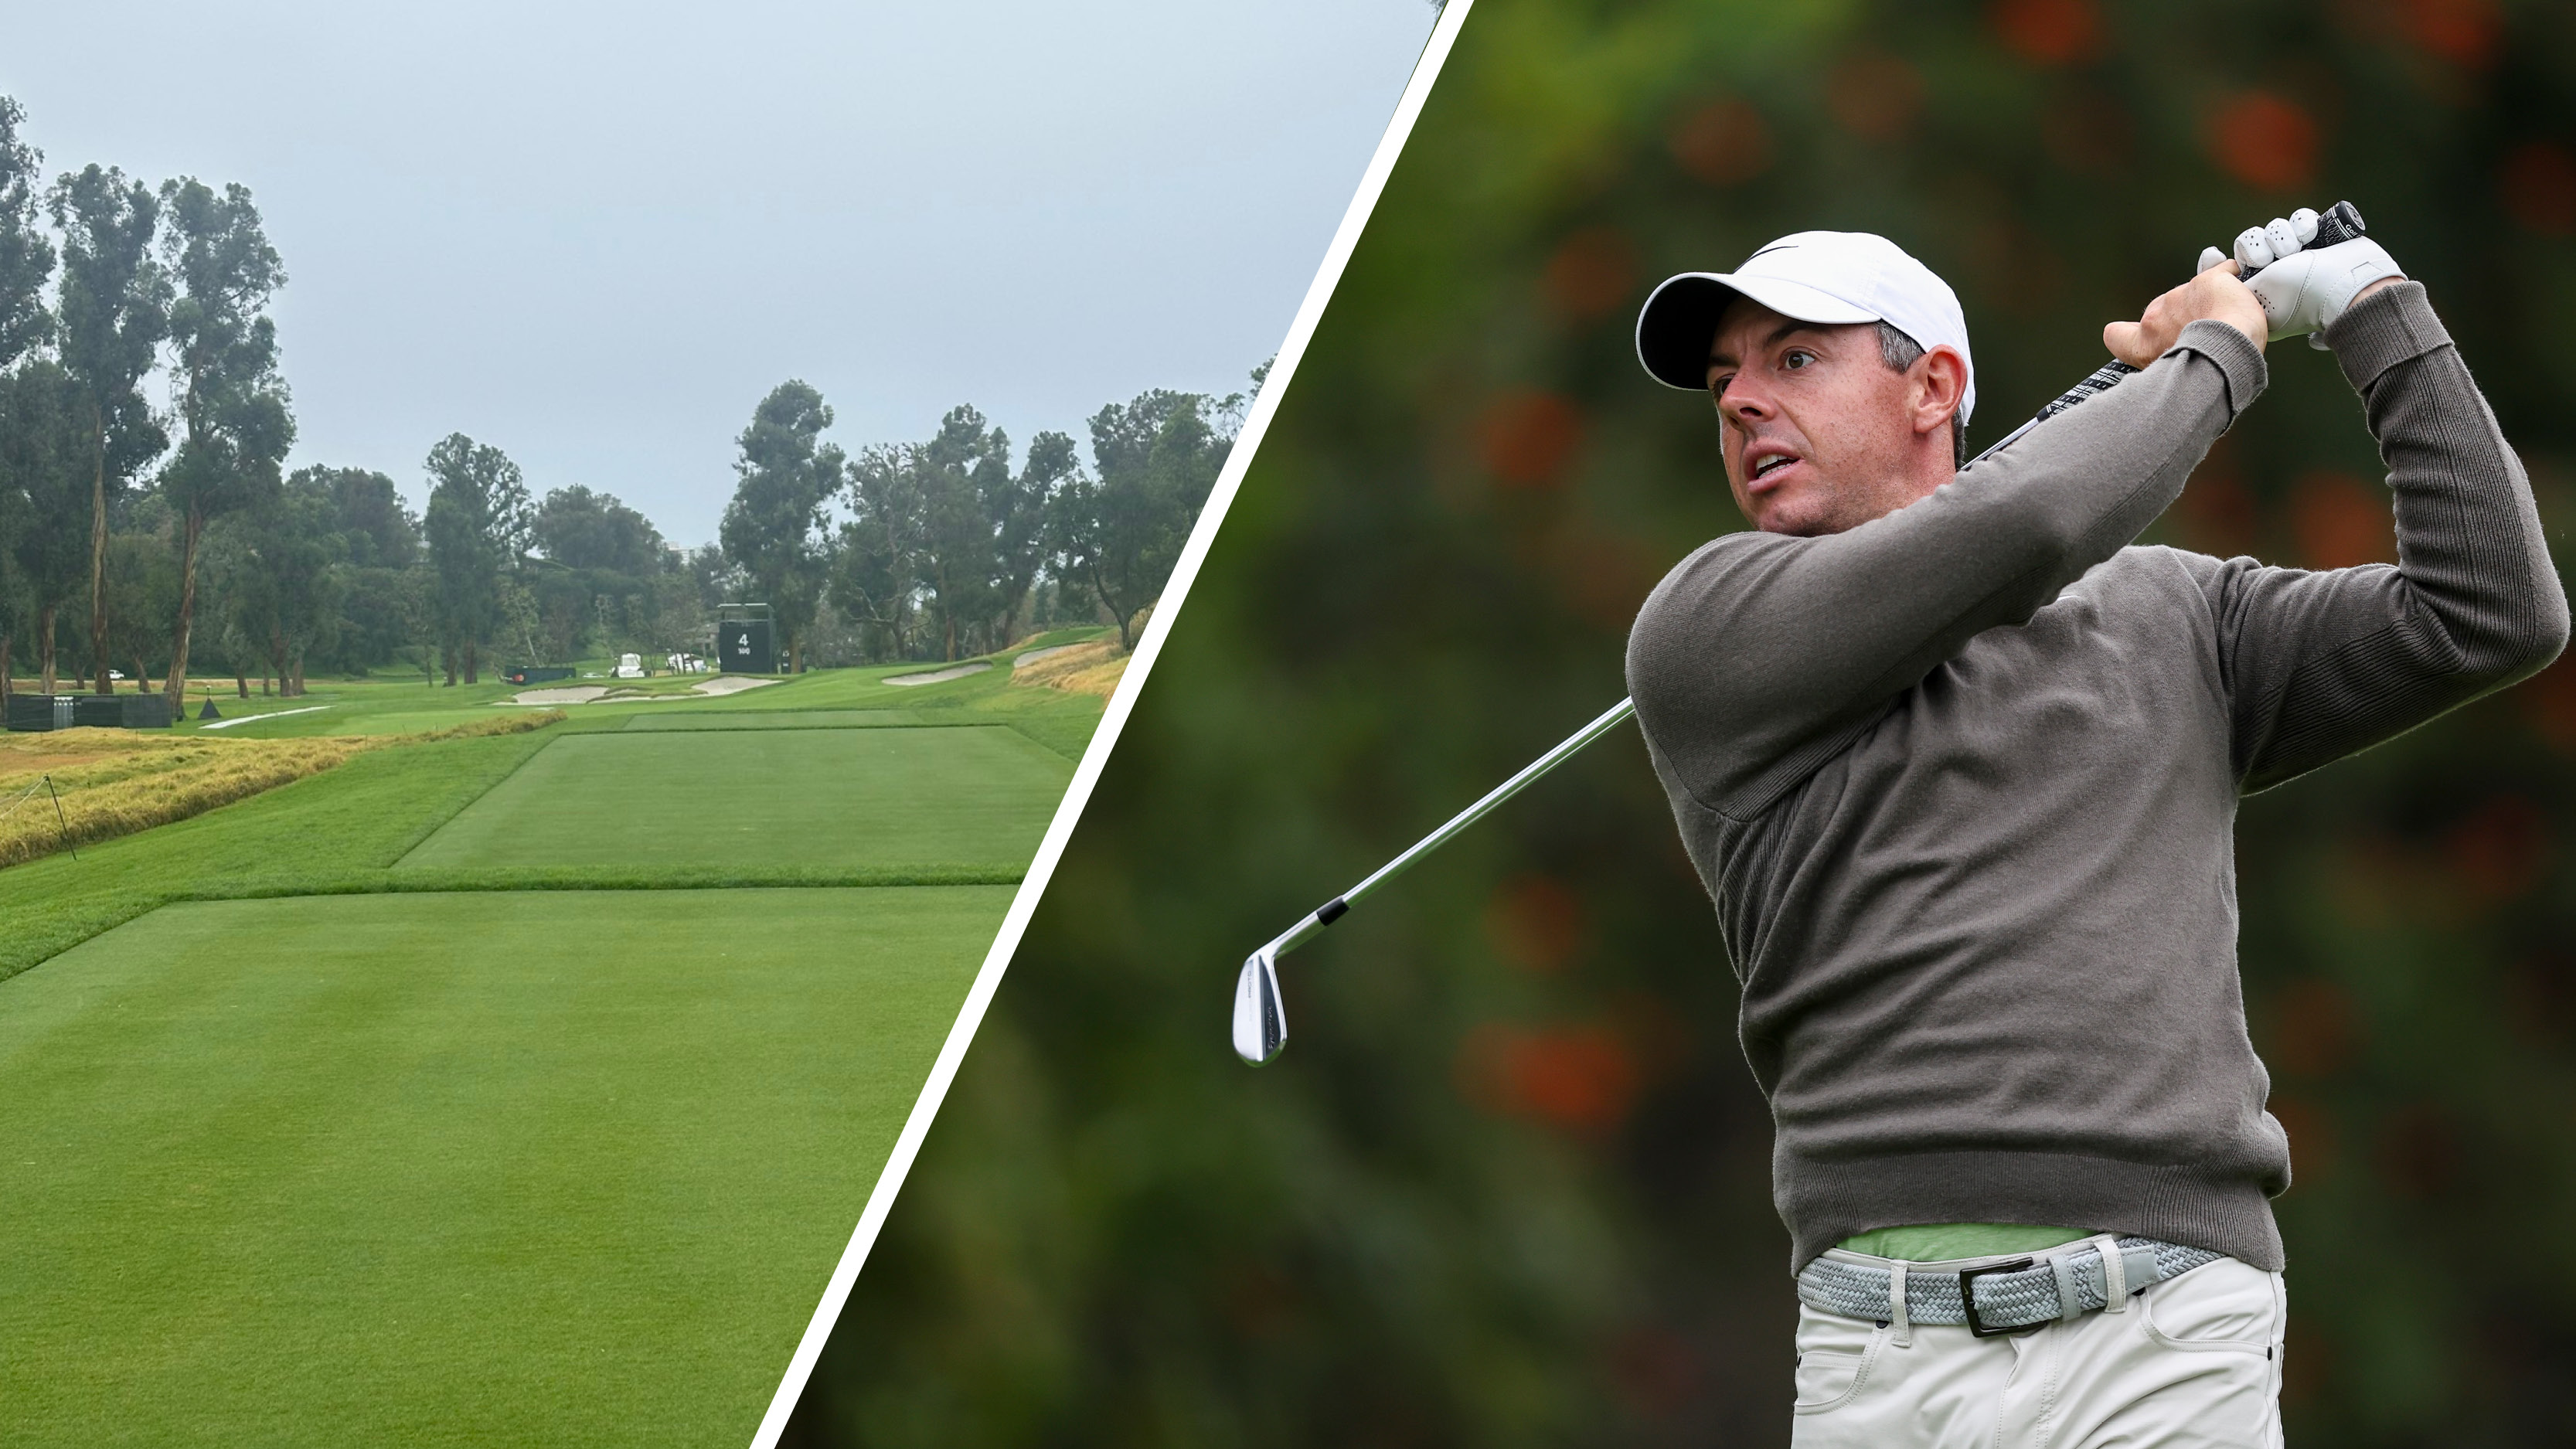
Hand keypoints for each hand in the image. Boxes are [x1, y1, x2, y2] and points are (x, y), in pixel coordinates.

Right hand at [2103, 261, 2268, 367]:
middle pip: (2162, 314)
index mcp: (2144, 345)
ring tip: (2228, 319)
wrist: (2227, 354)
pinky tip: (2239, 290)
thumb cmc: (2205, 369)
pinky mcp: (2206, 282)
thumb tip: (2174, 363)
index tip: (2126, 332)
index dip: (2123, 333)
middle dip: (2180, 318)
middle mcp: (2155, 320)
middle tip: (2203, 330)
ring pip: (2192, 295)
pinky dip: (2231, 280)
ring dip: (2206, 303)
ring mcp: (2179, 297)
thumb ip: (2166, 362)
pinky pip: (2222, 274)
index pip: (2117, 336)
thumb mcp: (2174, 375)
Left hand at [2198, 211, 2406, 344]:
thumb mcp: (2257, 295)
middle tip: (2270, 261)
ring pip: (2275, 229)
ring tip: (2296, 250)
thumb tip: (2209, 257)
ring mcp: (2298, 255)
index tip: (2226, 257)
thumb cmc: (2302, 297)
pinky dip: (2303, 223)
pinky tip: (2310, 235)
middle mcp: (2276, 272)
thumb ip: (2232, 280)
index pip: (2234, 264)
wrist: (2349, 288)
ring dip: (2283, 238)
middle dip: (2259, 248)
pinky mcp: (2317, 239)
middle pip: (2251, 243)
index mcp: (2259, 289)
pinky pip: (2299, 219)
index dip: (2233, 255)